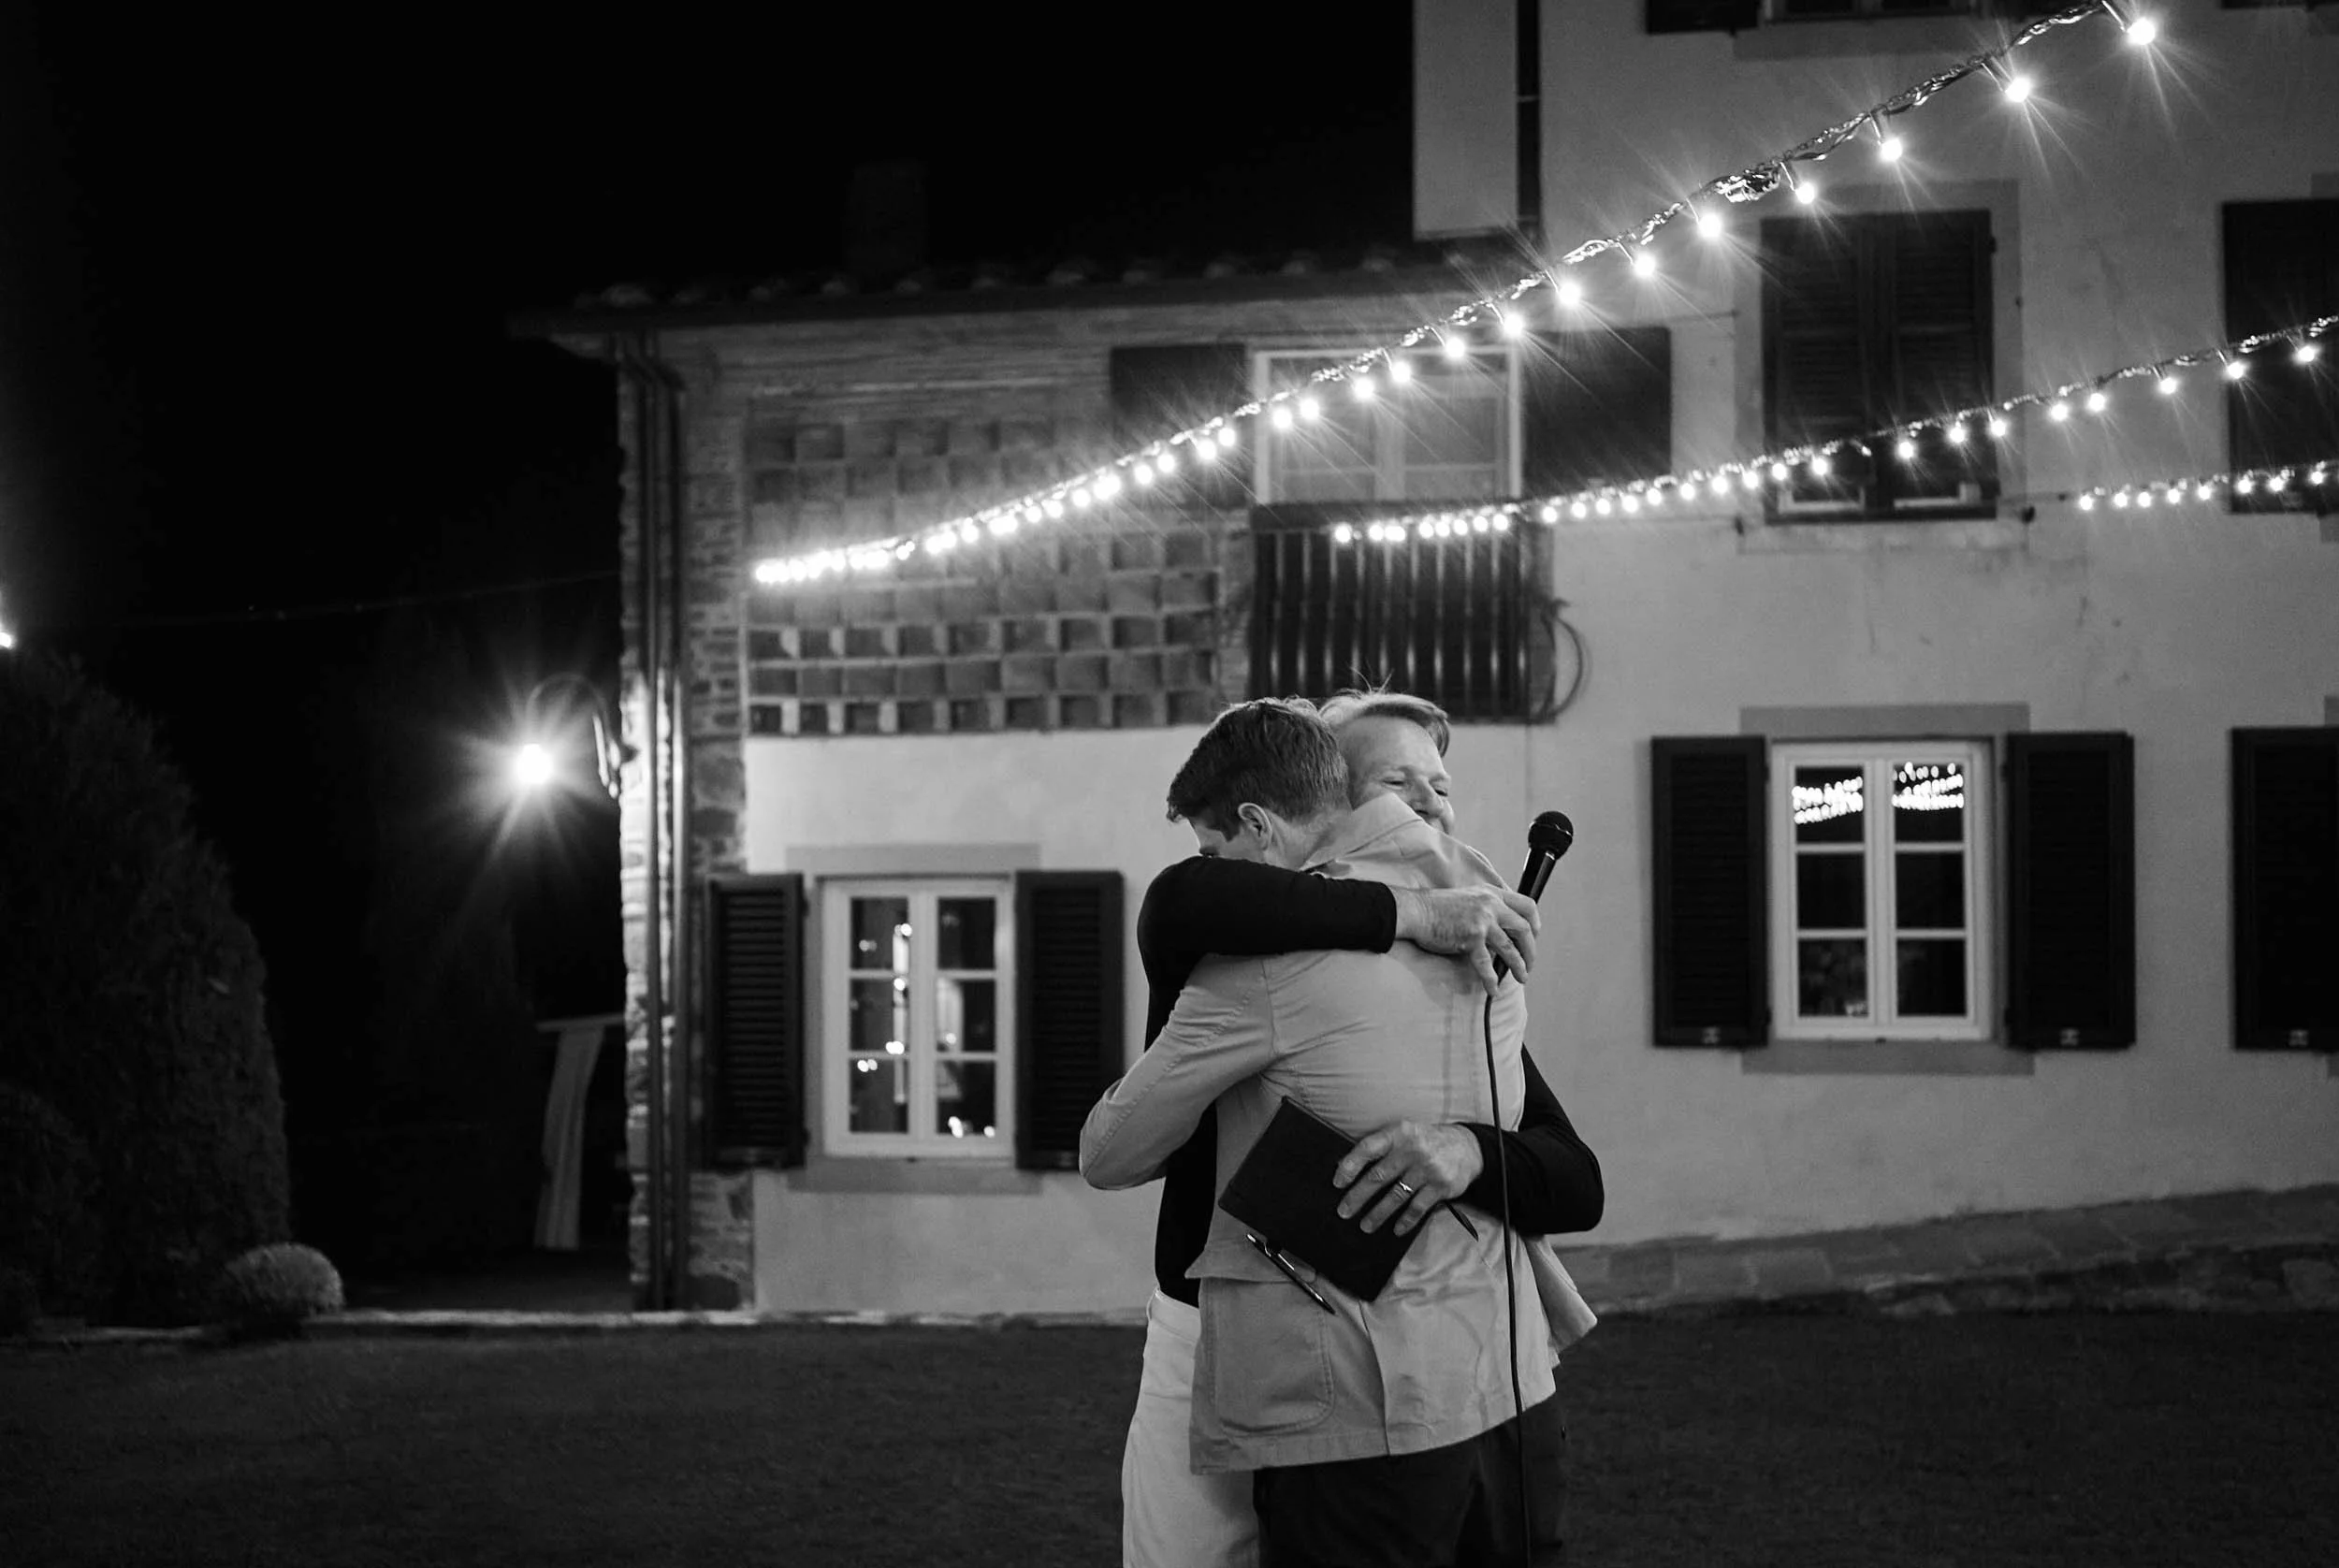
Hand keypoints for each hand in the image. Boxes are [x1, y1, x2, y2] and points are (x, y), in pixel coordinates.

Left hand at [1332, 1120, 1486, 1236]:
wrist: (1467, 1147)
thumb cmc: (1425, 1141)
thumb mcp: (1404, 1134)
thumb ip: (1381, 1147)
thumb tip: (1346, 1167)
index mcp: (1399, 1133)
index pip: (1368, 1148)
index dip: (1350, 1165)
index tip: (1337, 1182)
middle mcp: (1412, 1150)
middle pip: (1378, 1176)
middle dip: (1358, 1197)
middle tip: (1343, 1211)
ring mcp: (1428, 1169)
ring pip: (1396, 1196)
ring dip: (1378, 1214)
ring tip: (1365, 1226)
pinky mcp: (1441, 1186)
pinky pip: (1417, 1208)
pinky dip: (1405, 1221)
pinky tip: (1396, 1230)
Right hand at [1390, 885, 1539, 993]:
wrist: (1417, 910)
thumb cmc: (1437, 907)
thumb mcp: (1469, 897)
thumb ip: (1487, 908)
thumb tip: (1501, 929)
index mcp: (1492, 894)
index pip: (1527, 905)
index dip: (1535, 923)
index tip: (1533, 937)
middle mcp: (1491, 905)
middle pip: (1524, 929)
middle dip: (1530, 950)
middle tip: (1529, 963)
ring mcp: (1482, 920)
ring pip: (1510, 948)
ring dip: (1519, 966)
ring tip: (1522, 977)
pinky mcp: (1471, 936)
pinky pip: (1486, 963)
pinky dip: (1491, 979)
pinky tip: (1493, 989)